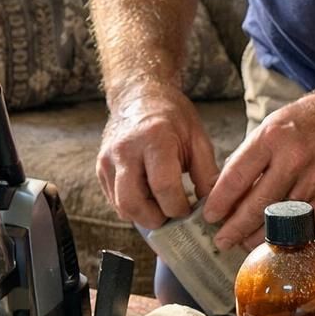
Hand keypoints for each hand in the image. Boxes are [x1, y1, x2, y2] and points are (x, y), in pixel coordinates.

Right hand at [96, 84, 218, 229]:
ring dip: (144, 216)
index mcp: (154, 140)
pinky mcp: (101, 168)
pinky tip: (150, 198)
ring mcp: (108, 160)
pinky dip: (134, 207)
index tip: (189, 210)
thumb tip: (214, 208)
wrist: (140, 96)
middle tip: (173, 216)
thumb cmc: (173, 117)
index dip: (178, 208)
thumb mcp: (198, 139)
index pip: (163, 187)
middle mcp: (125, 150)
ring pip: (121, 207)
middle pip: (133, 203)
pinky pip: (114, 200)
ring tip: (163, 207)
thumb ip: (207, 174)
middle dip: (156, 219)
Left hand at [203, 88, 314, 250]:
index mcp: (272, 138)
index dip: (220, 201)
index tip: (210, 215)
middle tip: (222, 239)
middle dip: (236, 227)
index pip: (238, 177)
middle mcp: (293, 159)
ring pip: (280, 219)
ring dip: (258, 234)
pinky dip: (285, 231)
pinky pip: (302, 220)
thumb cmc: (303, 121)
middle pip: (258, 204)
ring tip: (243, 242)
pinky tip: (272, 235)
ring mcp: (313, 179)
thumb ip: (247, 158)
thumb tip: (225, 189)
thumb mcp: (268, 127)